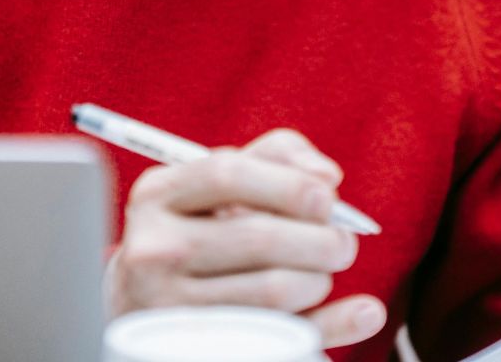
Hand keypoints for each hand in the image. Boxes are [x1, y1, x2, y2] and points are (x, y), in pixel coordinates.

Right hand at [106, 128, 387, 348]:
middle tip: (342, 243)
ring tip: (320, 274)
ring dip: (319, 280)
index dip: (289, 184)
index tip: (328, 199)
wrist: (140, 301)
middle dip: (320, 239)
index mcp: (158, 194)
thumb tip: (326, 175)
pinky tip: (361, 311)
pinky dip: (333, 324)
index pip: (227, 174)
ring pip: (274, 290)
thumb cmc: (196, 230)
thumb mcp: (217, 186)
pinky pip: (281, 337)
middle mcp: (153, 248)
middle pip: (259, 237)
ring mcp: (168, 304)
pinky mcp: (194, 347)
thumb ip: (274, 158)